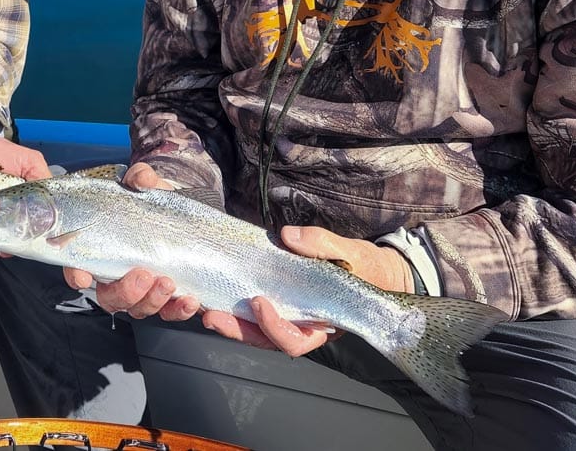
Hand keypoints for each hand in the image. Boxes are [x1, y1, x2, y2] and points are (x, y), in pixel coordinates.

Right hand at [66, 163, 199, 320]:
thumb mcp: (143, 184)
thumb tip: (142, 179)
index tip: (83, 276)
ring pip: (139, 308)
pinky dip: (179, 311)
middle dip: (125, 292)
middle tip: (142, 275)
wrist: (180, 212)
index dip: (76, 274)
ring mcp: (141, 291)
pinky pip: (170, 312)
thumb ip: (139, 178)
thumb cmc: (149, 201)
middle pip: (110, 297)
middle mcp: (116, 276)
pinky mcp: (166, 297)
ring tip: (168, 284)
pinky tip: (190, 302)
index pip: (78, 267)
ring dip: (152, 301)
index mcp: (100, 250)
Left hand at [201, 226, 414, 356]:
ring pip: (255, 330)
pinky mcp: (277, 302)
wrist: (369, 269)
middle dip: (238, 330)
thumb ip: (322, 245)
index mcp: (323, 325)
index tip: (259, 302)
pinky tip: (214, 296)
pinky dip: (234, 307)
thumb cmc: (364, 267)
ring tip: (205, 309)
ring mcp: (287, 316)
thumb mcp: (350, 253)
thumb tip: (288, 236)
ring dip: (230, 322)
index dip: (275, 326)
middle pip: (265, 340)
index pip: (295, 339)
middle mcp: (302, 327)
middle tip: (212, 316)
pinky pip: (253, 312)